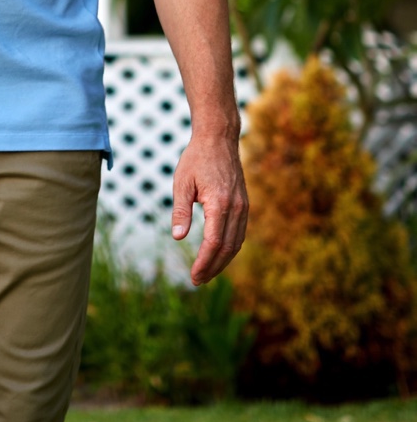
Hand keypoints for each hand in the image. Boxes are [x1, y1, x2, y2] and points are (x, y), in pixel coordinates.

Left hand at [171, 129, 248, 284]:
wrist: (218, 140)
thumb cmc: (195, 159)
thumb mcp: (181, 183)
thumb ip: (181, 211)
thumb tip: (177, 238)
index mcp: (220, 203)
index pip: (214, 242)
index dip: (204, 262)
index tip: (194, 276)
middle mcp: (237, 208)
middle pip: (228, 248)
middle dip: (213, 267)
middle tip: (197, 281)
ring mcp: (244, 207)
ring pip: (237, 243)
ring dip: (223, 261)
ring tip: (206, 273)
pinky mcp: (245, 205)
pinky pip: (239, 233)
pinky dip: (230, 248)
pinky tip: (217, 255)